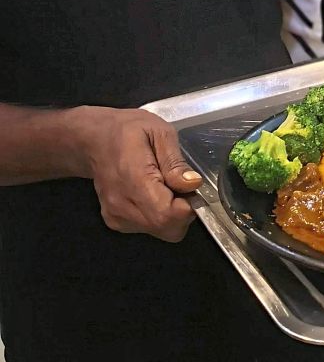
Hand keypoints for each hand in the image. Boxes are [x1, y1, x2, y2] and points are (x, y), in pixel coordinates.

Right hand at [71, 106, 202, 241]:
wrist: (94, 140)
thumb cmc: (127, 130)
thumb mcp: (159, 132)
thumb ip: (175, 162)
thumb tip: (192, 184)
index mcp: (133, 180)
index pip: (166, 214)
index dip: (188, 206)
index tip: (191, 188)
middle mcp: (122, 205)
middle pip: (167, 228)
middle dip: (184, 212)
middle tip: (180, 185)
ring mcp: (116, 216)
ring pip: (160, 231)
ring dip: (171, 214)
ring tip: (164, 185)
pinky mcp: (115, 222)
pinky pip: (148, 228)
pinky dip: (158, 215)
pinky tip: (152, 193)